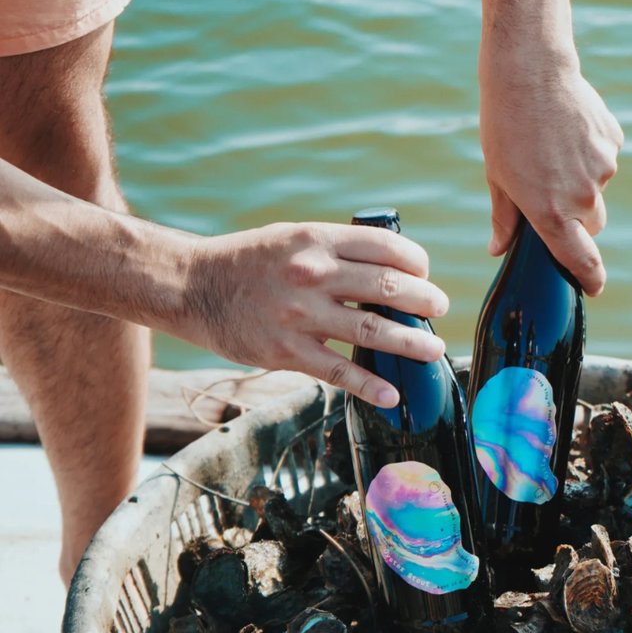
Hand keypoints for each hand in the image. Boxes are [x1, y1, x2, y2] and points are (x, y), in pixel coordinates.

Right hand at [183, 222, 447, 407]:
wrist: (191, 286)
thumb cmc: (250, 262)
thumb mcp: (292, 238)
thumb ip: (336, 251)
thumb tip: (390, 269)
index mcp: (317, 240)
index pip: (384, 248)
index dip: (415, 261)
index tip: (424, 273)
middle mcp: (312, 274)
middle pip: (388, 288)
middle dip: (424, 300)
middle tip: (439, 307)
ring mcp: (300, 315)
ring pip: (372, 331)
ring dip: (412, 343)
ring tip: (434, 350)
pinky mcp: (287, 351)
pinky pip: (339, 372)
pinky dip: (369, 386)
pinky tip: (391, 394)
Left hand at [480, 43, 622, 295]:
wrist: (530, 72)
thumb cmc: (505, 126)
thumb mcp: (498, 177)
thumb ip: (505, 219)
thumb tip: (499, 249)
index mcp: (550, 212)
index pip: (580, 259)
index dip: (589, 277)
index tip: (594, 288)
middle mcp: (582, 196)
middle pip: (592, 223)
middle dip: (577, 217)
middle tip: (551, 191)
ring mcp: (602, 169)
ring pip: (597, 188)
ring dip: (581, 179)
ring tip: (553, 149)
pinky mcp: (613, 142)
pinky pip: (605, 158)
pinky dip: (589, 152)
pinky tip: (567, 131)